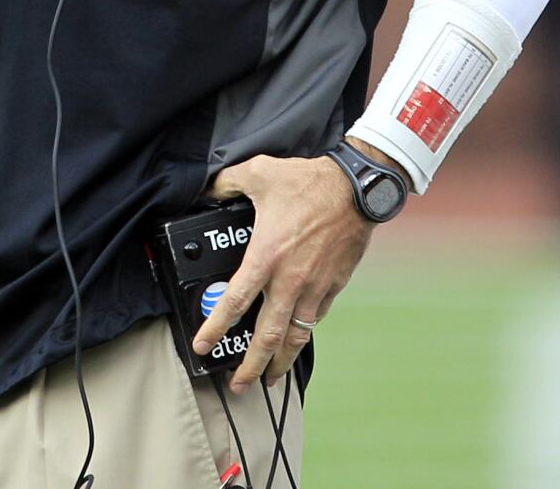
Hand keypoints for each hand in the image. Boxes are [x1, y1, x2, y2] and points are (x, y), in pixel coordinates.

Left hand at [191, 145, 381, 391]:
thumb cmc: (307, 181)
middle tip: (238, 385)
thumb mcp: (256, 173)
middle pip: (267, 335)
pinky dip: (302, 334)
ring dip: (281, 360)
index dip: (215, 328)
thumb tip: (205, 188)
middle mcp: (289, 279)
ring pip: (295, 335)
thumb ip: (225, 183)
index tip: (202, 347)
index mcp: (265, 256)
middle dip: (251, 364)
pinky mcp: (333, 285)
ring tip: (269, 378)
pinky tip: (294, 340)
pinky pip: (315, 318)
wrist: (357, 189)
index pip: (234, 302)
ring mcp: (314, 286)